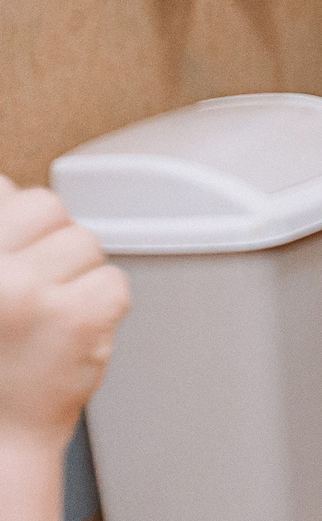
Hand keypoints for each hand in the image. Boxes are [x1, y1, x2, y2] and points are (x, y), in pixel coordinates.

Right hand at [0, 176, 128, 451]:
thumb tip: (11, 187)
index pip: (6, 192)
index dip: (18, 220)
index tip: (18, 251)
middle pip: (48, 207)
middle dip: (50, 242)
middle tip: (33, 290)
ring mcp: (31, 292)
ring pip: (85, 242)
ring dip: (76, 275)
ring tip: (45, 317)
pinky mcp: (77, 317)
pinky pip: (112, 280)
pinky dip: (101, 305)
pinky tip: (70, 333)